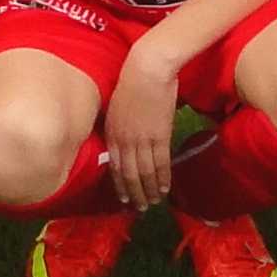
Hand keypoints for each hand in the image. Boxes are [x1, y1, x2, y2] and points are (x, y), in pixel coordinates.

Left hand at [102, 49, 183, 209]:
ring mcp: (142, 139)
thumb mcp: (117, 106)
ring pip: (144, 172)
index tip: (124, 197)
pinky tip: (165, 188)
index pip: (115, 166)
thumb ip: (118, 125)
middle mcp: (124, 140)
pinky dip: (162, 178)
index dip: (119, 184)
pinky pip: (161, 162)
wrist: (147, 69)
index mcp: (112, 132)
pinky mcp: (160, 135)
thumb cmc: (132, 81)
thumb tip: (123, 141)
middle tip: (139, 208)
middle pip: (128, 174)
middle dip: (134, 193)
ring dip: (149, 190)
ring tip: (153, 202)